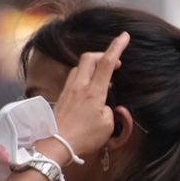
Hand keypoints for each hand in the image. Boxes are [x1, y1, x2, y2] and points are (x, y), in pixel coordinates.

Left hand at [47, 32, 128, 159]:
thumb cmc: (83, 137)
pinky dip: (83, 76)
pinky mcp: (61, 96)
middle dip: (103, 53)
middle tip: (114, 62)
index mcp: (94, 91)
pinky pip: (73, 78)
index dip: (117, 47)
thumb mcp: (107, 127)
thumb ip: (109, 112)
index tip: (124, 36)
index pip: (107, 62)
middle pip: (90, 57)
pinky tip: (88, 89)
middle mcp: (80, 86)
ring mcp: (68, 90)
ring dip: (92, 65)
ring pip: (79, 66)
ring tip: (102, 78)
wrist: (55, 144)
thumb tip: (104, 106)